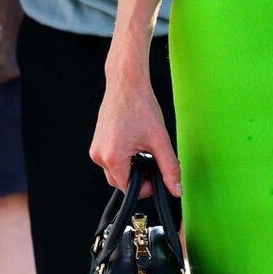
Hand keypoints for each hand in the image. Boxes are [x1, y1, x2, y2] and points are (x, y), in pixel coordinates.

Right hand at [90, 65, 180, 195]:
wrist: (126, 84)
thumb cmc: (139, 105)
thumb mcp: (160, 140)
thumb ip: (169, 168)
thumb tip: (176, 188)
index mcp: (113, 157)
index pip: (129, 189)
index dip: (147, 188)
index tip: (158, 177)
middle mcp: (100, 155)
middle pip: (121, 182)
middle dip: (140, 177)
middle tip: (154, 163)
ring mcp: (97, 149)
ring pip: (116, 171)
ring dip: (132, 167)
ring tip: (145, 151)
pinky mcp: (98, 143)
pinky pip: (111, 160)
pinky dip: (125, 158)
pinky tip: (135, 144)